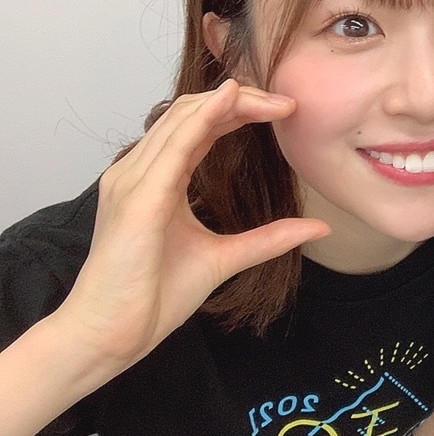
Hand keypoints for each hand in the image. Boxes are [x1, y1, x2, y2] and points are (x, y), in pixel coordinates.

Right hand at [54, 80, 329, 372]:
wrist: (112, 335)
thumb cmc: (153, 297)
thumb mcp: (225, 258)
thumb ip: (268, 238)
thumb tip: (319, 228)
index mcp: (157, 181)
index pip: (198, 127)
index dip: (239, 111)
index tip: (284, 110)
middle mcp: (140, 173)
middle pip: (190, 113)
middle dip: (241, 101)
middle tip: (287, 102)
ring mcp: (133, 182)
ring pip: (182, 120)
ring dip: (231, 104)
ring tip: (273, 100)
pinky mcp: (138, 200)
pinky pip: (173, 149)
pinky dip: (203, 120)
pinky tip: (232, 102)